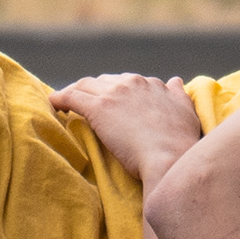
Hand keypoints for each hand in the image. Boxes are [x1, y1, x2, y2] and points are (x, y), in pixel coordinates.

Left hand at [51, 73, 206, 188]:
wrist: (171, 157)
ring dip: (74, 93)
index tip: (109, 102)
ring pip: (85, 86)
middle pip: (104, 81)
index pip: (125, 82)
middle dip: (93, 92)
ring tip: (65, 104)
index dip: (114, 92)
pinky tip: (53, 105)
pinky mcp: (98, 108)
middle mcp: (132, 83)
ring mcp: (114, 94)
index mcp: (151, 84)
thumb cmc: (180, 142)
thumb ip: (178, 94)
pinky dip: (59, 98)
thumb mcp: (186, 111)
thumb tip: (174, 81)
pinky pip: (71, 97)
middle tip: (84, 105)